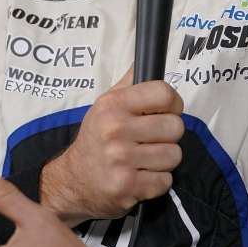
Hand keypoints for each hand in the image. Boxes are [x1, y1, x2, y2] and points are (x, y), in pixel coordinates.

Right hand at [40, 67, 184, 224]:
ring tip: (144, 159)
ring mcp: (121, 159)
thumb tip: (147, 60)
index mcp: (113, 104)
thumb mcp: (105, 105)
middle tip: (151, 140)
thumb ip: (129, 84)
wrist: (72, 181)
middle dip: (168, 136)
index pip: (164, 93)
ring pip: (174, 155)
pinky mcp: (127, 186)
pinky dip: (157, 182)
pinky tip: (140, 176)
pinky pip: (165, 180)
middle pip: (175, 127)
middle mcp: (115, 129)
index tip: (166, 112)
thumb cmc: (96, 139)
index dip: (173, 103)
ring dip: (164, 160)